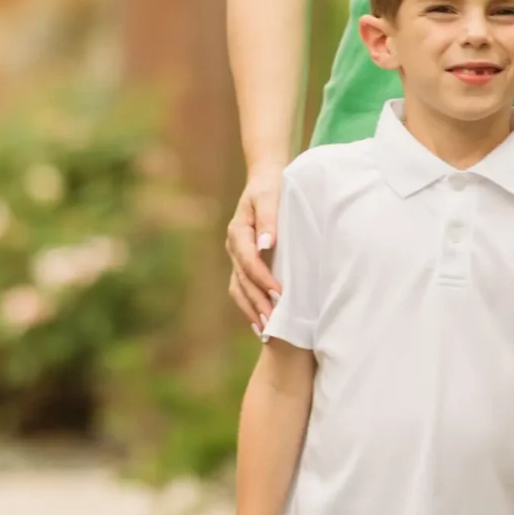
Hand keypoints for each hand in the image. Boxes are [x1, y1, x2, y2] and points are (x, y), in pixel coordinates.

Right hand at [226, 166, 283, 330]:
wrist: (266, 182)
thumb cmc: (272, 187)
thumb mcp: (270, 197)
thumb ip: (269, 219)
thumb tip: (267, 244)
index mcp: (239, 231)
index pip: (249, 261)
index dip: (263, 279)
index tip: (279, 294)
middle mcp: (234, 246)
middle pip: (243, 280)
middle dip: (258, 303)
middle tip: (273, 324)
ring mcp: (236, 256)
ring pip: (239, 288)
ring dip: (252, 309)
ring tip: (265, 332)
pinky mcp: (243, 262)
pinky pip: (241, 288)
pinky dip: (249, 305)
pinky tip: (260, 323)